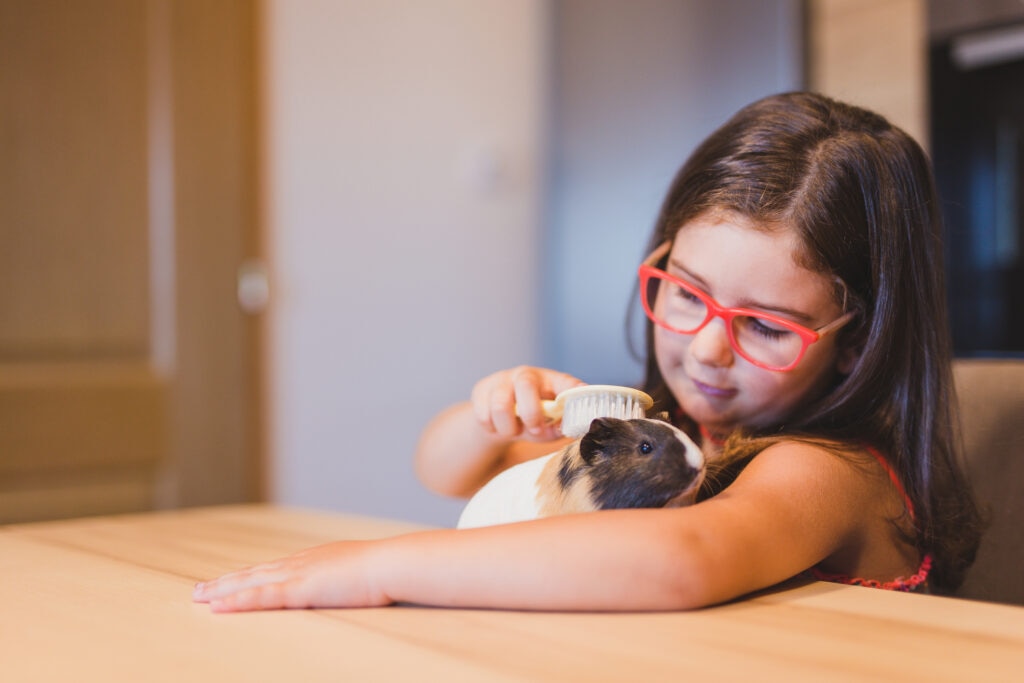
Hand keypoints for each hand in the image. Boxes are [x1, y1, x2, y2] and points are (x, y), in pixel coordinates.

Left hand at [192, 541, 388, 611]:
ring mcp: (297, 575)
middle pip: (253, 573)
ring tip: (199, 596)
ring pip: (250, 583)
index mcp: (312, 560)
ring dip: (222, 590)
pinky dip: (238, 601)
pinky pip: (261, 598)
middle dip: (226, 582)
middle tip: (199, 589)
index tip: (230, 580)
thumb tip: (347, 582)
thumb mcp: (359, 573)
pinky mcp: (299, 590)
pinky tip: (218, 607)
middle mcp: (299, 564)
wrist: (390, 564)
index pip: (272, 569)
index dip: (249, 575)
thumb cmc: (383, 570)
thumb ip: (345, 577)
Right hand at [470, 366, 583, 439]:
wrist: (499, 421)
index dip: (573, 390)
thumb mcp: (548, 427)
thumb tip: (568, 428)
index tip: (580, 402)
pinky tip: (496, 427)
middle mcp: (526, 375)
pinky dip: (491, 429)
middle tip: (535, 429)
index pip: (566, 382)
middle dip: (531, 412)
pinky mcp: (482, 389)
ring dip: (508, 428)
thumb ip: (558, 428)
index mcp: (550, 382)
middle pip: (526, 384)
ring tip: (512, 432)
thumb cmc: (530, 421)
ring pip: (500, 406)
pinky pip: (483, 415)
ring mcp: (502, 380)